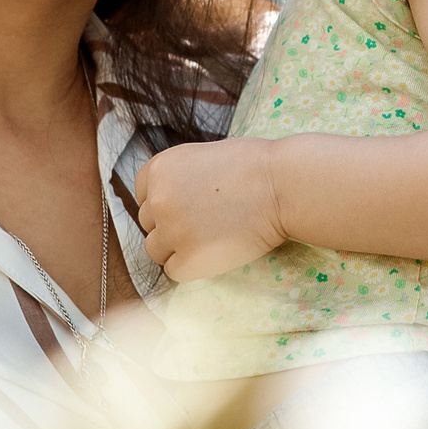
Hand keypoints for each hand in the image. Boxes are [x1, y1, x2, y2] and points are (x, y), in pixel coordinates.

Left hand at [136, 139, 288, 282]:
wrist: (283, 185)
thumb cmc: (255, 167)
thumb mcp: (204, 158)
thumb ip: (180, 178)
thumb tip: (168, 202)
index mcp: (159, 169)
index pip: (144, 195)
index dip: (167, 202)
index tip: (190, 205)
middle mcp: (158, 199)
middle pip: (149, 223)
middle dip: (173, 225)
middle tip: (207, 222)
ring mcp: (171, 231)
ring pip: (156, 250)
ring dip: (178, 248)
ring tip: (212, 237)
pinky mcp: (187, 260)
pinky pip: (174, 271)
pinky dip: (193, 266)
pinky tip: (217, 250)